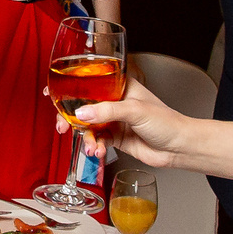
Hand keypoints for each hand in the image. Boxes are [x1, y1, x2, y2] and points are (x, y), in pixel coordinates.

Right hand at [70, 80, 197, 166]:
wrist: (178, 148)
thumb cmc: (167, 122)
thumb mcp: (135, 111)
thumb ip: (107, 111)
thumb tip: (81, 112)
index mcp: (120, 86)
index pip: (91, 82)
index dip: (71, 87)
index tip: (54, 93)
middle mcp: (115, 101)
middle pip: (84, 105)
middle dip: (71, 117)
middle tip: (63, 126)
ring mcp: (114, 120)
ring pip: (88, 125)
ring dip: (85, 136)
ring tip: (90, 145)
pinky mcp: (115, 137)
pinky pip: (97, 140)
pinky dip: (94, 146)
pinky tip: (98, 151)